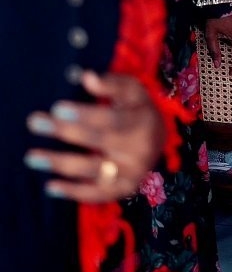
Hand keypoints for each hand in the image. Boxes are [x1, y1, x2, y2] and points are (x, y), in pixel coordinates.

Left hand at [25, 71, 165, 202]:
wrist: (160, 140)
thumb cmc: (138, 109)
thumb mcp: (131, 90)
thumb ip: (109, 84)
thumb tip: (86, 77)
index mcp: (141, 121)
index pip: (109, 119)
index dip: (83, 114)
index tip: (56, 108)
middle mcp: (138, 150)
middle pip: (97, 141)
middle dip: (64, 132)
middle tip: (35, 122)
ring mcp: (131, 174)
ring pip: (92, 170)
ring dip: (60, 163)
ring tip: (31, 157)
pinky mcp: (123, 191)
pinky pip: (95, 194)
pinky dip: (72, 192)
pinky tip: (49, 186)